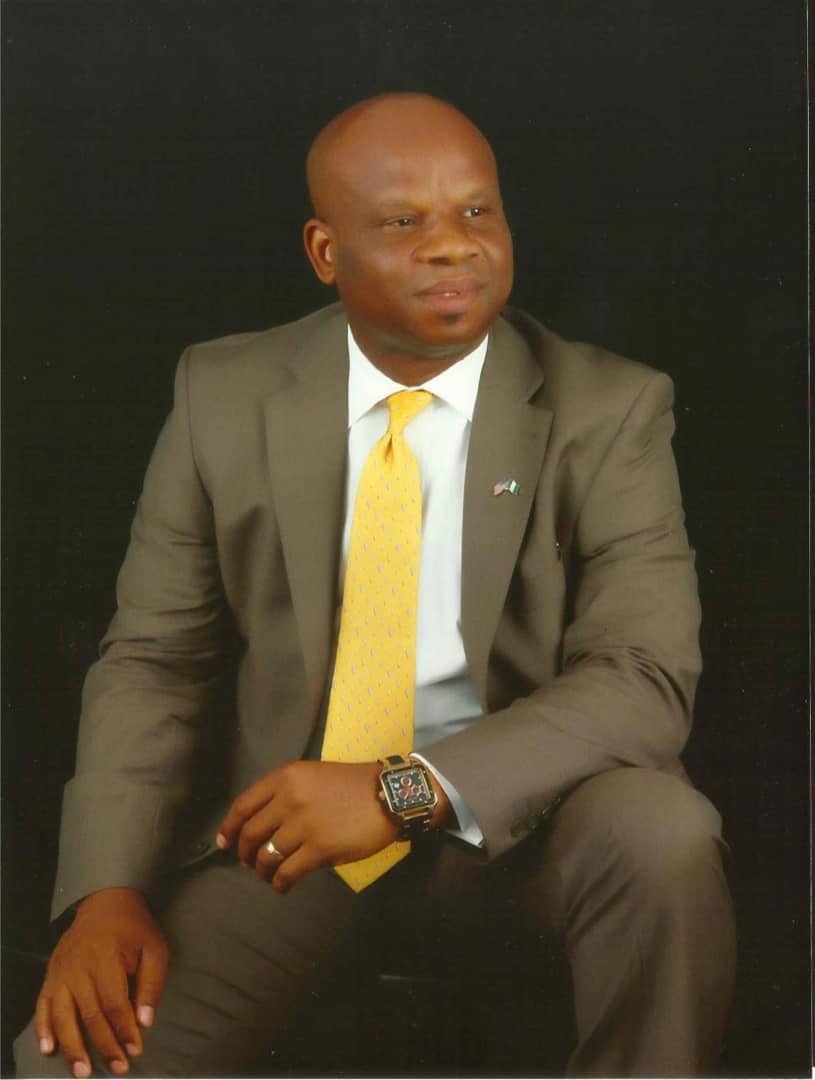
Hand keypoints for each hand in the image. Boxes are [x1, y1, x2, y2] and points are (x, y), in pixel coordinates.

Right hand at [36, 887, 167, 1077]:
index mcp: (105, 956)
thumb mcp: (154, 947)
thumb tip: (145, 1022)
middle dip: (105, 1045)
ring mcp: (60, 971)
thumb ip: (151, 983)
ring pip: (63, 1016)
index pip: (114, 1003)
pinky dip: (43, 1029)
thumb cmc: (134, 928)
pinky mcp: (50, 974)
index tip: (135, 1050)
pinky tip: (48, 1049)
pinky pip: (43, 1005)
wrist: (106, 902)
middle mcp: (78, 966)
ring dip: (72, 1047)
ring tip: (83, 1071)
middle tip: (119, 1068)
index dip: (124, 1030)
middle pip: (90, 1014)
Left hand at [217, 760, 429, 893]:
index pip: (243, 805)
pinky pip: (287, 872)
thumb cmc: (352, 785)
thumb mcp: (314, 776)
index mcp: (286, 777)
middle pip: (250, 833)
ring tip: (269, 875)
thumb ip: (287, 794)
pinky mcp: (319, 848)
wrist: (388, 795)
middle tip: (249, 863)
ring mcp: (304, 824)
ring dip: (263, 871)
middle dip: (245, 853)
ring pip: (266, 856)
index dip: (229, 827)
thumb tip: (263, 825)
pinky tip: (283, 886)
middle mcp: (289, 798)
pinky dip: (280, 883)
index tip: (223, 842)